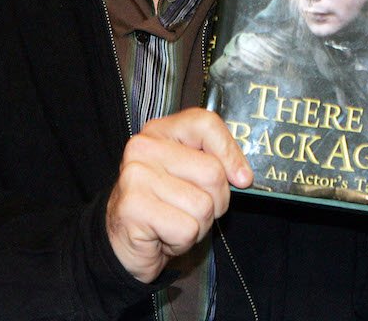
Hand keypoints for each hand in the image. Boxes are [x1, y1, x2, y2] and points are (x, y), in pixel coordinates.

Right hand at [106, 108, 252, 282]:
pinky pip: (187, 229)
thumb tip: (243, 177)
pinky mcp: (133, 207)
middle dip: (216, 202)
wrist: (124, 243)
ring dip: (198, 225)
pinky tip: (164, 236)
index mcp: (160, 131)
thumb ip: (216, 164)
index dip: (230, 153)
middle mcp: (144, 147)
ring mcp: (136, 176)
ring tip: (176, 223)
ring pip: (203, 206)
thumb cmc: (165, 207)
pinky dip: (183, 241)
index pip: (205, 124)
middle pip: (213, 172)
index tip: (241, 178)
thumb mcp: (191, 176)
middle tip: (193, 210)